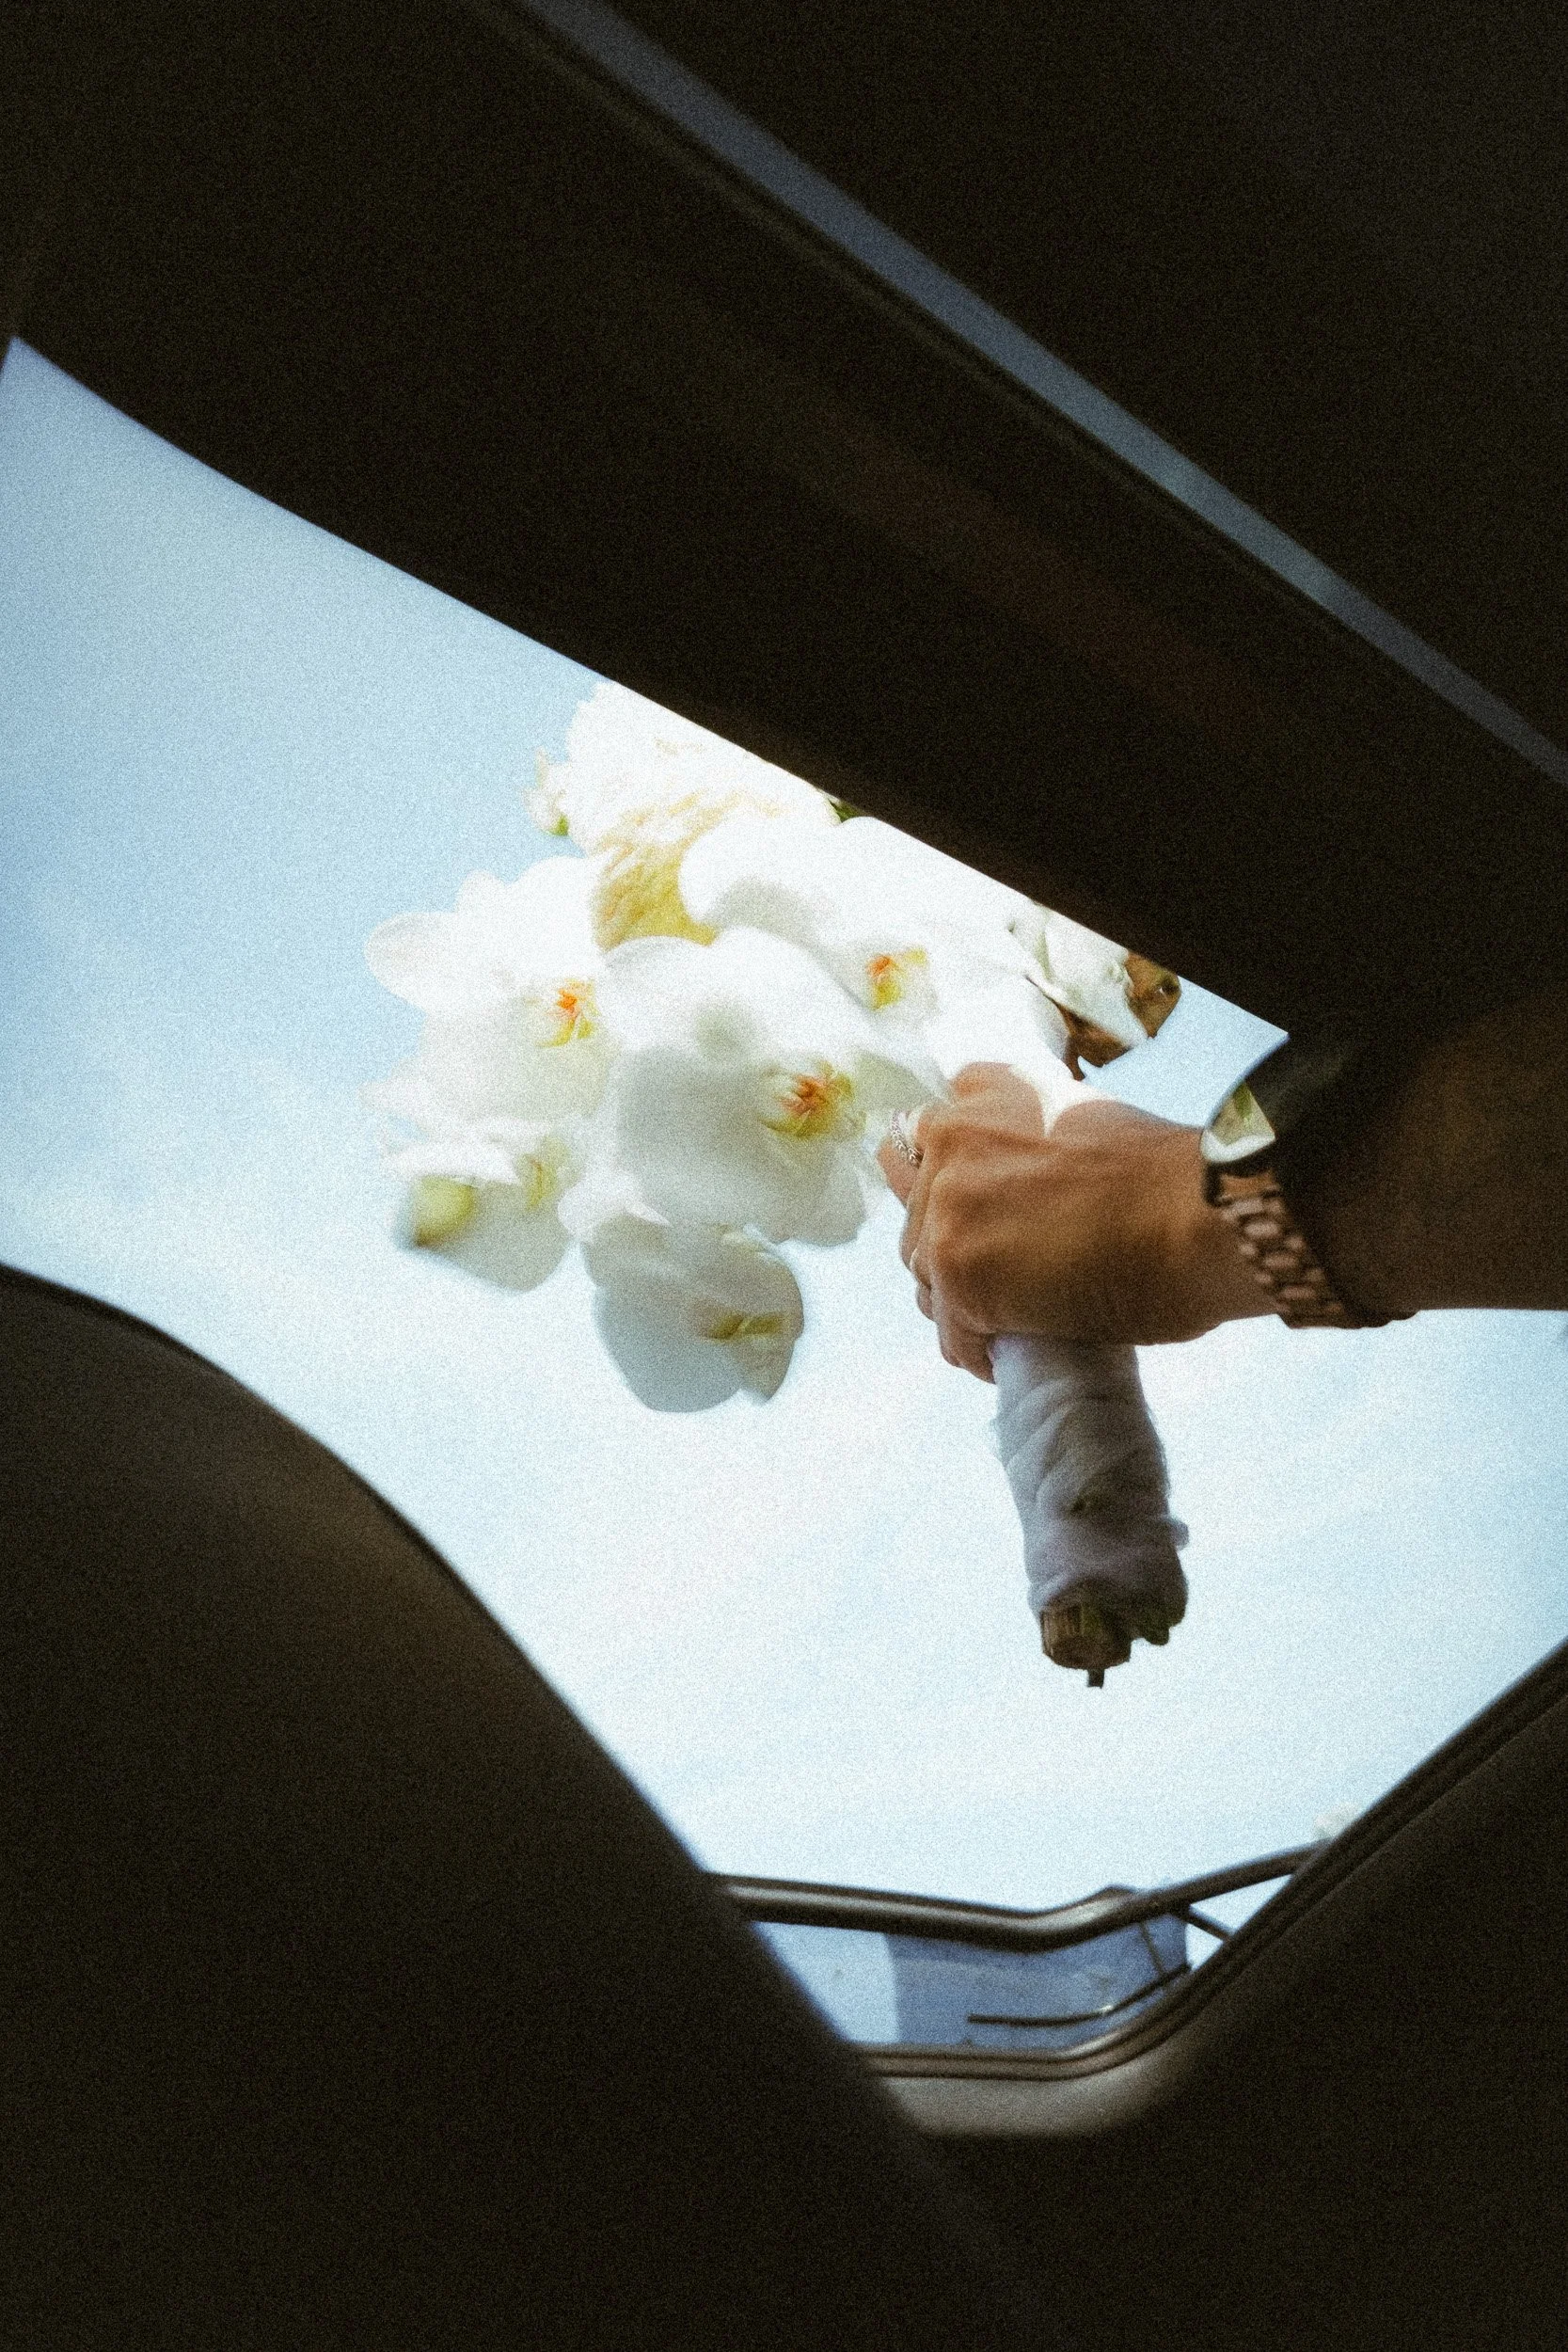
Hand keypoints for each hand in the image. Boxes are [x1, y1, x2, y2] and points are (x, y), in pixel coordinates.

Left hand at [877, 1063, 1270, 1378]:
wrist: (1199, 1215)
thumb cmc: (1170, 1180)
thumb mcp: (1086, 1121)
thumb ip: (1030, 1142)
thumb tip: (1016, 1194)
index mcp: (987, 1092)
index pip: (923, 1137)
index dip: (949, 1184)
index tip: (979, 1217)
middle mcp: (953, 1138)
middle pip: (915, 1214)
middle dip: (951, 1248)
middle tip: (1006, 1281)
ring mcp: (946, 1207)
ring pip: (924, 1276)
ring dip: (963, 1304)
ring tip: (1015, 1323)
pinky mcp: (958, 1273)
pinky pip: (952, 1333)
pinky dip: (982, 1351)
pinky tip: (1018, 1353)